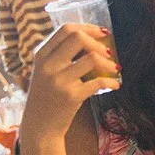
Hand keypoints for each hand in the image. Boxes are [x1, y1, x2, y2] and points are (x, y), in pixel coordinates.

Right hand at [20, 24, 119, 141]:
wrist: (39, 127)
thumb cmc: (46, 98)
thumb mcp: (45, 72)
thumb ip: (59, 56)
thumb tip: (91, 43)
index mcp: (41, 54)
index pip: (65, 29)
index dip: (87, 28)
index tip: (102, 33)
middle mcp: (48, 64)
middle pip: (77, 37)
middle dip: (97, 42)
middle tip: (108, 52)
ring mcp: (59, 80)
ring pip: (91, 58)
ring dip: (108, 63)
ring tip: (115, 69)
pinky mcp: (71, 96)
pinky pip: (98, 82)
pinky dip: (111, 82)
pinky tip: (115, 85)